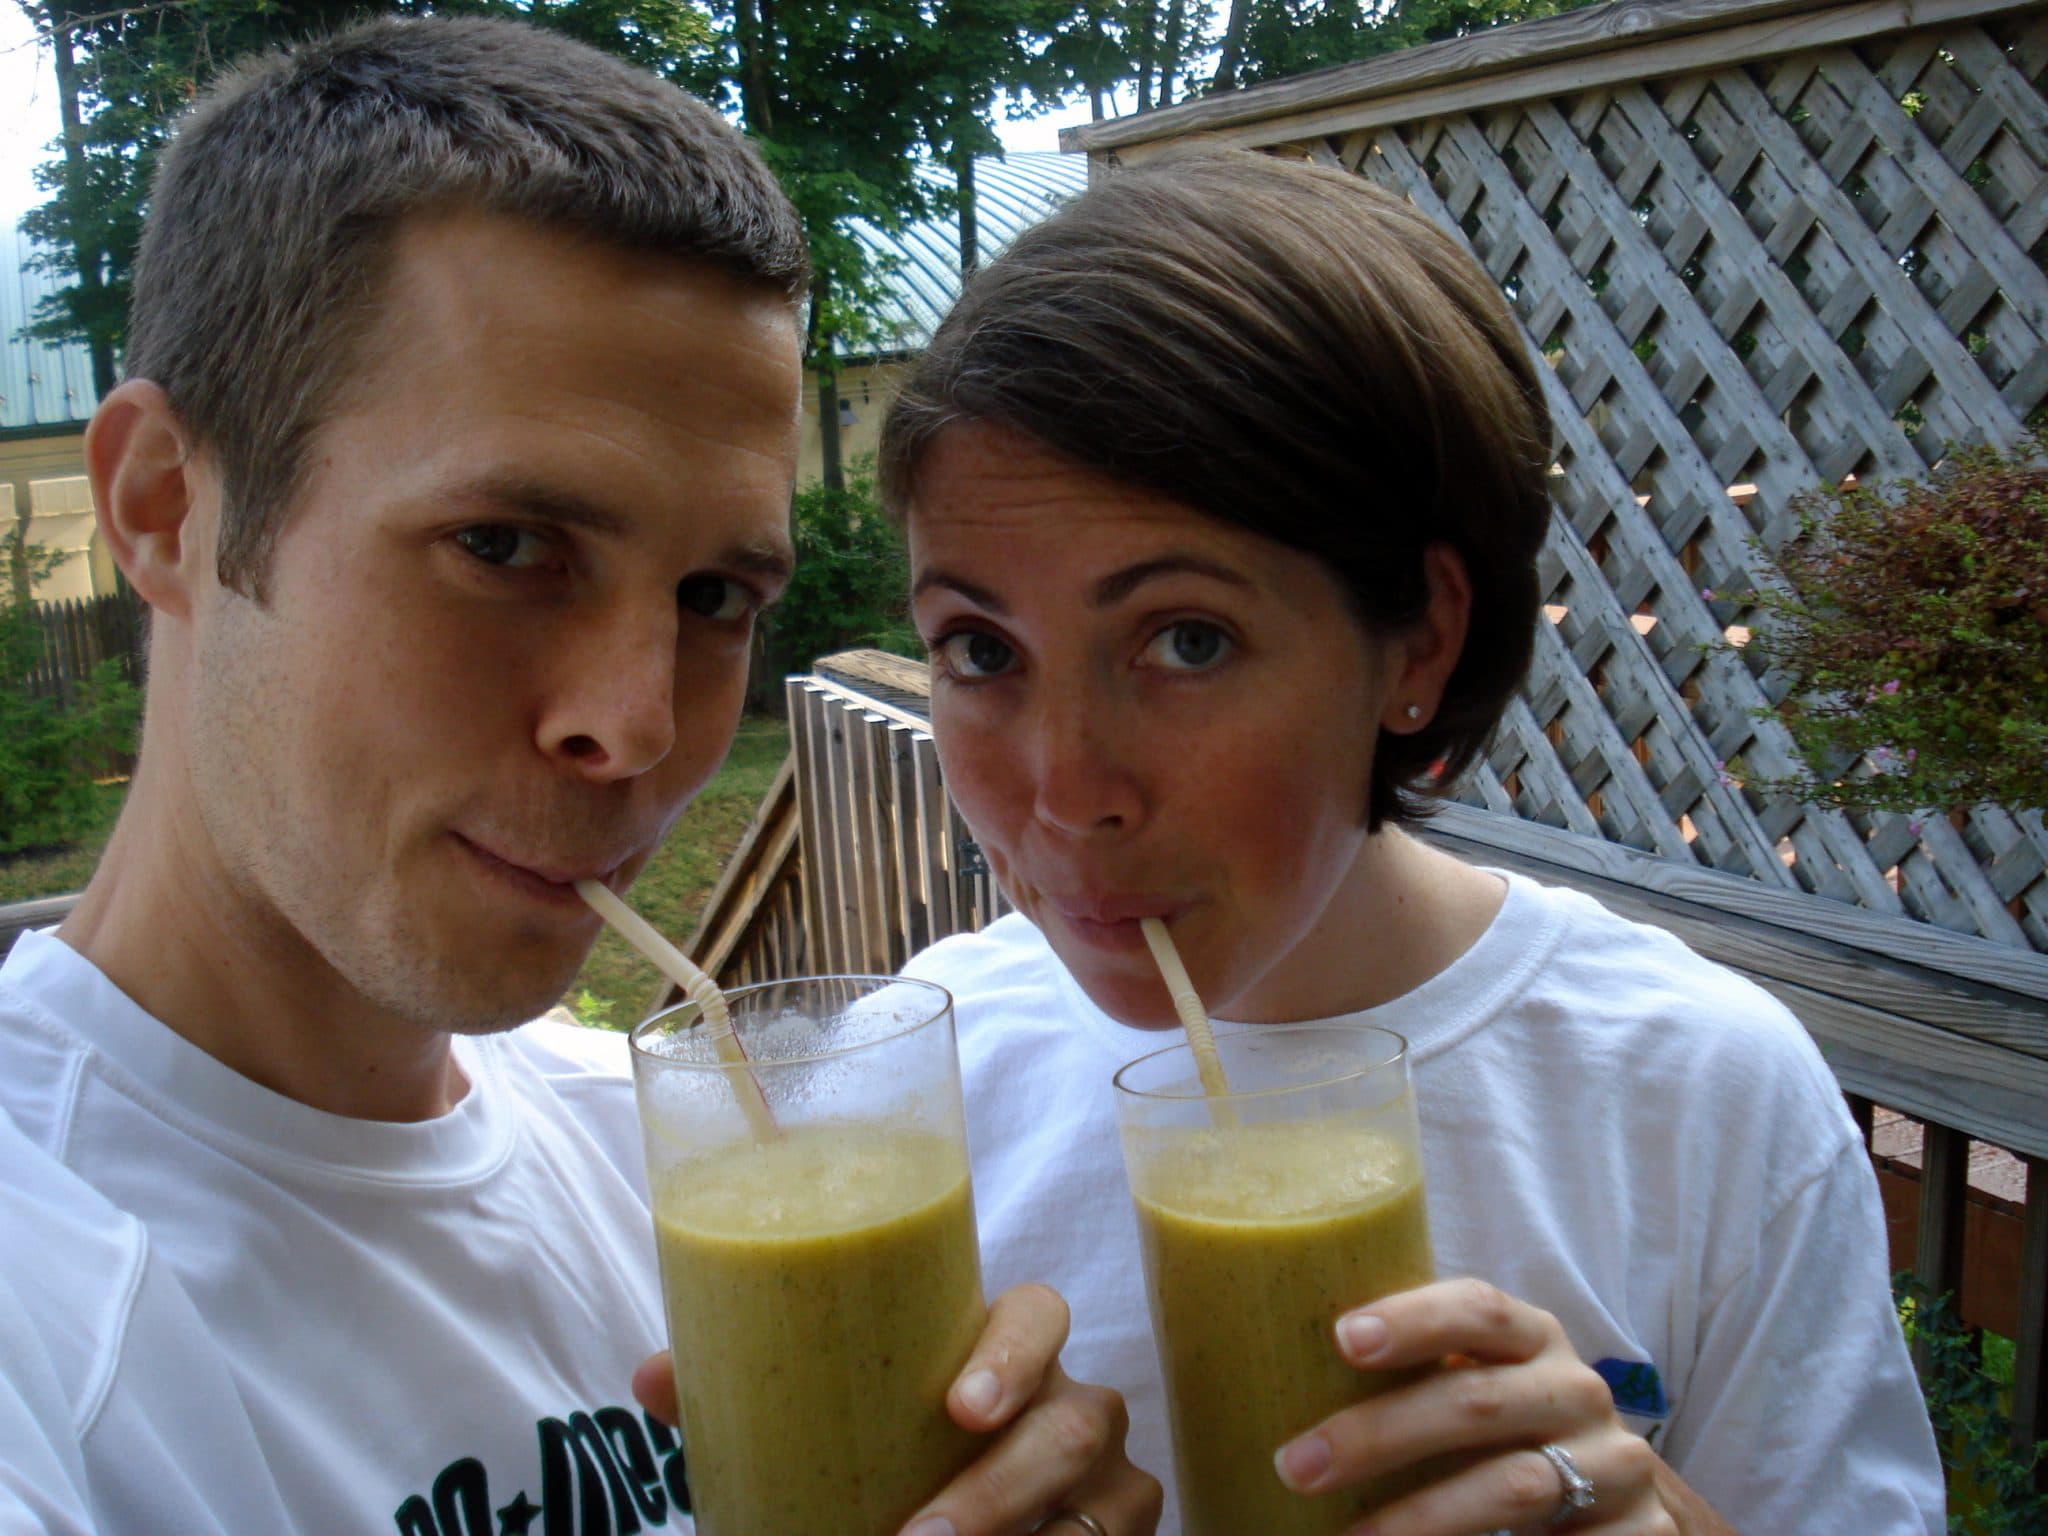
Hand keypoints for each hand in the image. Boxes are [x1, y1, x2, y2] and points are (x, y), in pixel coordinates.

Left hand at [630, 1283, 1161, 1535]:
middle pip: (1072, 1424)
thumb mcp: (824, 1424)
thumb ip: (745, 1395)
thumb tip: (653, 1379)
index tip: (959, 1409)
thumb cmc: (885, 1450)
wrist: (932, 1515)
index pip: (1037, 1313)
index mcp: (1006, 1345)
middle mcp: (1071, 1399)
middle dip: (997, 1492)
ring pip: (1098, 1505)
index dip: (1013, 1354)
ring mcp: (1107, 1475)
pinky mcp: (1120, 1535)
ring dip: (1018, 1535)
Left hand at [1269, 1277, 1723, 1534]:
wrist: (1609, 1504)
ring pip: (1509, 1487)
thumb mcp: (1463, 1389)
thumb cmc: (1497, 1433)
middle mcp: (1576, 1388)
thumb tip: (1248, 1374)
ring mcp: (1614, 1464)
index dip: (1412, 1319)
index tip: (1343, 1339)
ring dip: (1418, 1520)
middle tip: (1294, 1465)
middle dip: (1377, 1435)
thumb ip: (1397, 1375)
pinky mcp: (1638, 1534)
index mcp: (1529, 1336)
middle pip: (1475, 1402)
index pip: (1477, 1308)